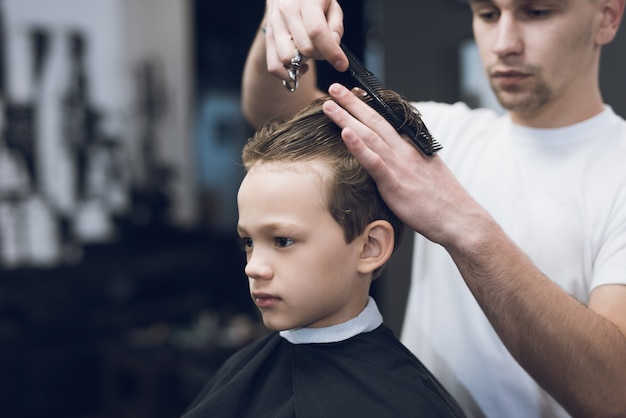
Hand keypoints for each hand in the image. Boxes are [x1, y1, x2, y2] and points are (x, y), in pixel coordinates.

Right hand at [264, 0, 348, 79]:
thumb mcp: (332, 5)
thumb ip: (335, 26)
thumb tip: (334, 46)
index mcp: (305, 1)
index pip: (316, 31)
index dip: (331, 52)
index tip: (341, 64)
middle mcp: (286, 11)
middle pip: (304, 48)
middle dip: (320, 56)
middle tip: (324, 51)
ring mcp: (274, 24)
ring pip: (287, 59)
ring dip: (302, 63)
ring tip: (309, 56)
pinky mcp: (268, 37)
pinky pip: (274, 65)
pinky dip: (286, 72)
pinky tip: (298, 65)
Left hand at [322, 83, 486, 245]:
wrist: (459, 219)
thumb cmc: (442, 202)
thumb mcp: (426, 173)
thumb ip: (409, 163)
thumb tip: (397, 162)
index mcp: (411, 148)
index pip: (386, 121)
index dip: (367, 106)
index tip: (352, 93)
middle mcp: (404, 151)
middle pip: (375, 121)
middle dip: (352, 103)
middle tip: (334, 88)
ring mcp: (399, 165)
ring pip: (369, 135)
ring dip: (347, 118)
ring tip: (329, 105)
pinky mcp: (394, 183)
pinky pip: (373, 162)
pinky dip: (358, 146)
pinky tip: (345, 133)